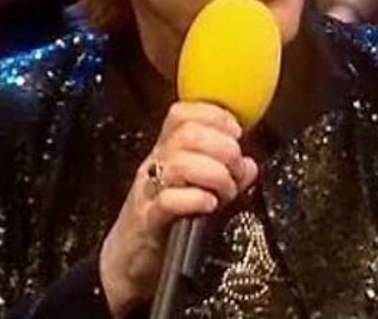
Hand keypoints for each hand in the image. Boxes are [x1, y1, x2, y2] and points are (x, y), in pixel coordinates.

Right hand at [99, 102, 257, 315]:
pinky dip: (195, 199)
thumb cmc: (164, 222)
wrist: (129, 263)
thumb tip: (249, 165)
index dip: (214, 116)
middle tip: (236, 169)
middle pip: (187, 134)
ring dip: (215, 174)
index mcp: (166, 152)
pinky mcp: (148, 222)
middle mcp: (155, 166)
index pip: (183, 114)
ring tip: (227, 192)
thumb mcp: (195, 191)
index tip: (236, 132)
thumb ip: (224, 174)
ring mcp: (149, 192)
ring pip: (180, 163)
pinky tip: (210, 205)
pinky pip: (168, 201)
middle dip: (222, 147)